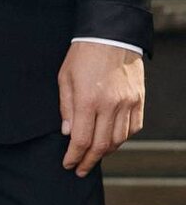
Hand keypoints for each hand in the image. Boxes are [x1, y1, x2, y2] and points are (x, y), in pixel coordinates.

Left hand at [58, 41, 144, 175]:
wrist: (111, 35)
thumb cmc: (83, 53)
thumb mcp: (65, 77)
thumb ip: (66, 107)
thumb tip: (67, 133)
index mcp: (88, 100)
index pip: (81, 140)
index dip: (74, 156)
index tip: (68, 164)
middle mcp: (110, 105)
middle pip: (101, 145)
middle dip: (88, 161)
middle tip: (80, 169)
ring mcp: (127, 103)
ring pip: (119, 140)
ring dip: (106, 151)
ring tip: (94, 155)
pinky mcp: (139, 100)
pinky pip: (133, 128)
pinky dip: (123, 138)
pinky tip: (113, 139)